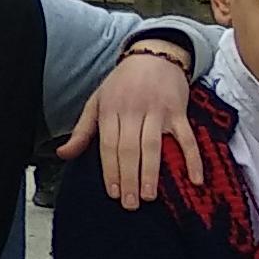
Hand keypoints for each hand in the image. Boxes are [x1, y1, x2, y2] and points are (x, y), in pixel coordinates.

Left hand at [61, 40, 195, 207]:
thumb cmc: (122, 83)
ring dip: (151, 172)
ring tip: (149, 195)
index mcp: (110, 109)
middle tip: (130, 203)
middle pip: (129, 148)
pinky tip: (195, 179)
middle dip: (129, 178)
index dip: (110, 170)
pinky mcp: (178, 111)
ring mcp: (157, 110)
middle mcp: (132, 110)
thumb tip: (63, 154)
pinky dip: (193, 158)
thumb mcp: (97, 101)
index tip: (113, 193)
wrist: (154, 54)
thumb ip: (82, 130)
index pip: (109, 145)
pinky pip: (187, 137)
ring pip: (153, 145)